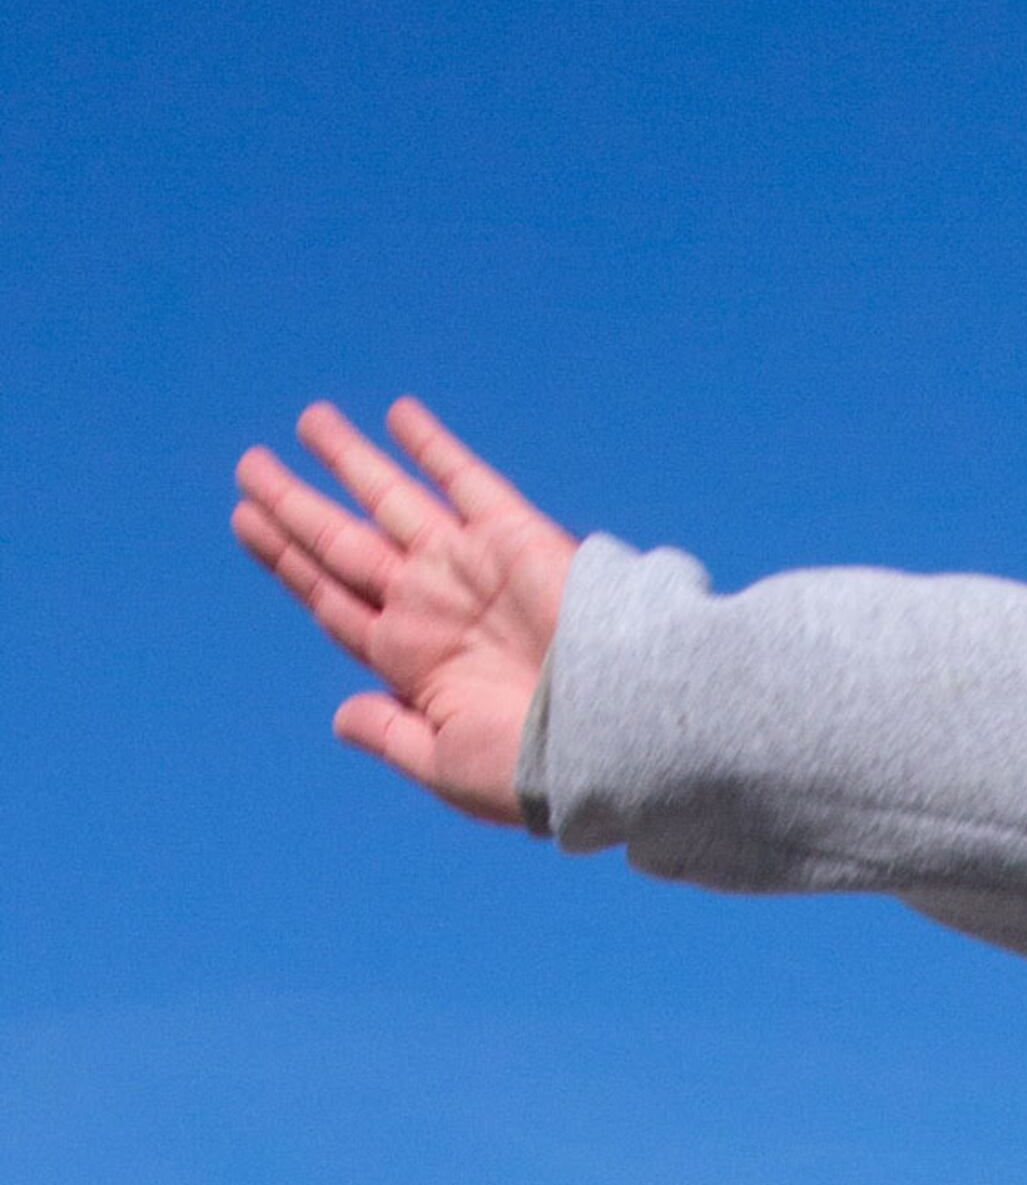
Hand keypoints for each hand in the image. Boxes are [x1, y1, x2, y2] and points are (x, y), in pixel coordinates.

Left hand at [228, 401, 573, 823]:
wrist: (620, 733)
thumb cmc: (539, 768)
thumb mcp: (448, 764)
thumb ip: (392, 733)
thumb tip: (339, 714)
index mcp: (413, 662)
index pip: (332, 598)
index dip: (288, 559)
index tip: (247, 521)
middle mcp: (433, 607)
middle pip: (344, 545)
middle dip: (295, 506)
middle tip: (250, 468)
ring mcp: (468, 569)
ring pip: (390, 501)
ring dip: (349, 461)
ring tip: (309, 421)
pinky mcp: (511, 539)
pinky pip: (463, 480)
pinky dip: (431, 448)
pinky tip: (398, 416)